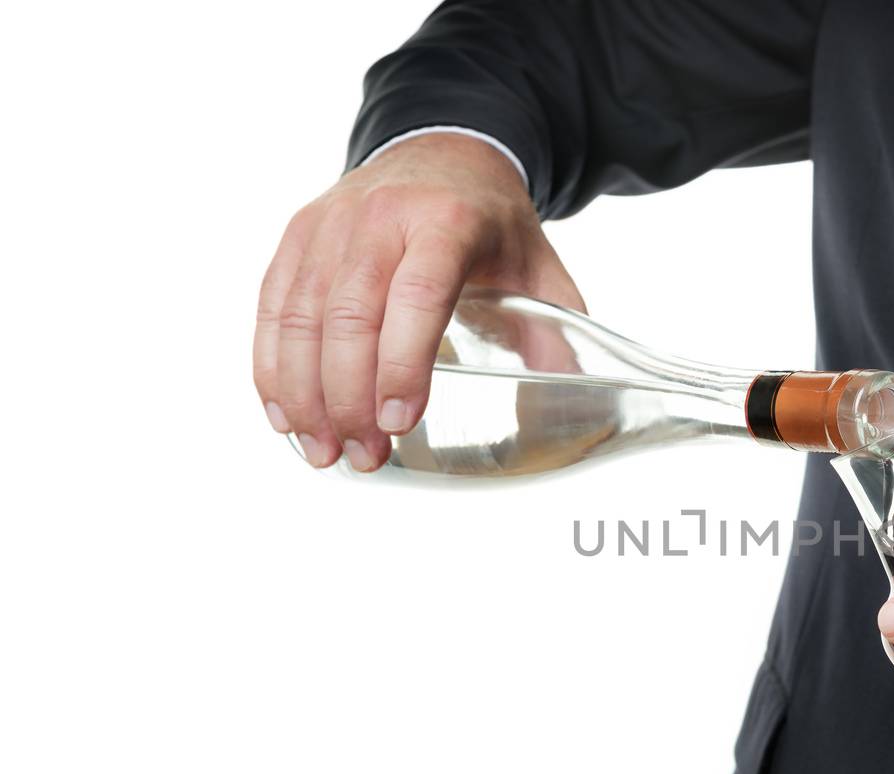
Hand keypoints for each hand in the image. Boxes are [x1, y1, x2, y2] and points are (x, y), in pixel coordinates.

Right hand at [254, 132, 584, 469]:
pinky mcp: (299, 234)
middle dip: (349, 397)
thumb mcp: (540, 268)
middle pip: (350, 315)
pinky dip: (272, 366)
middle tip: (363, 457)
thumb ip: (557, 333)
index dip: (402, 363)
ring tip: (323, 452)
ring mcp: (332, 223)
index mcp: (449, 224)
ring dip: (305, 393)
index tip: (399, 421)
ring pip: (301, 315)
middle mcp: (382, 217)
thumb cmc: (493, 223)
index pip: (418, 296)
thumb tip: (574, 406)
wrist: (444, 149)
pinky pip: (273, 306)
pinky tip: (284, 415)